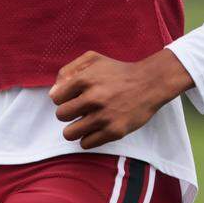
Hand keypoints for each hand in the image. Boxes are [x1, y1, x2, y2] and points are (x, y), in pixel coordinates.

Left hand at [48, 49, 193, 149]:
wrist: (150, 83)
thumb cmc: (117, 71)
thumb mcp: (92, 59)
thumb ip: (68, 71)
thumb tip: (53, 93)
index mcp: (86, 79)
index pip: (56, 98)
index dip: (62, 98)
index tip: (72, 97)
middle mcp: (94, 98)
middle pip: (61, 115)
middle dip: (67, 113)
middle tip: (78, 110)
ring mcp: (104, 116)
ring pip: (70, 133)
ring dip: (73, 129)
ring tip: (82, 123)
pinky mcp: (115, 131)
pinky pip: (86, 143)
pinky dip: (86, 138)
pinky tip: (94, 129)